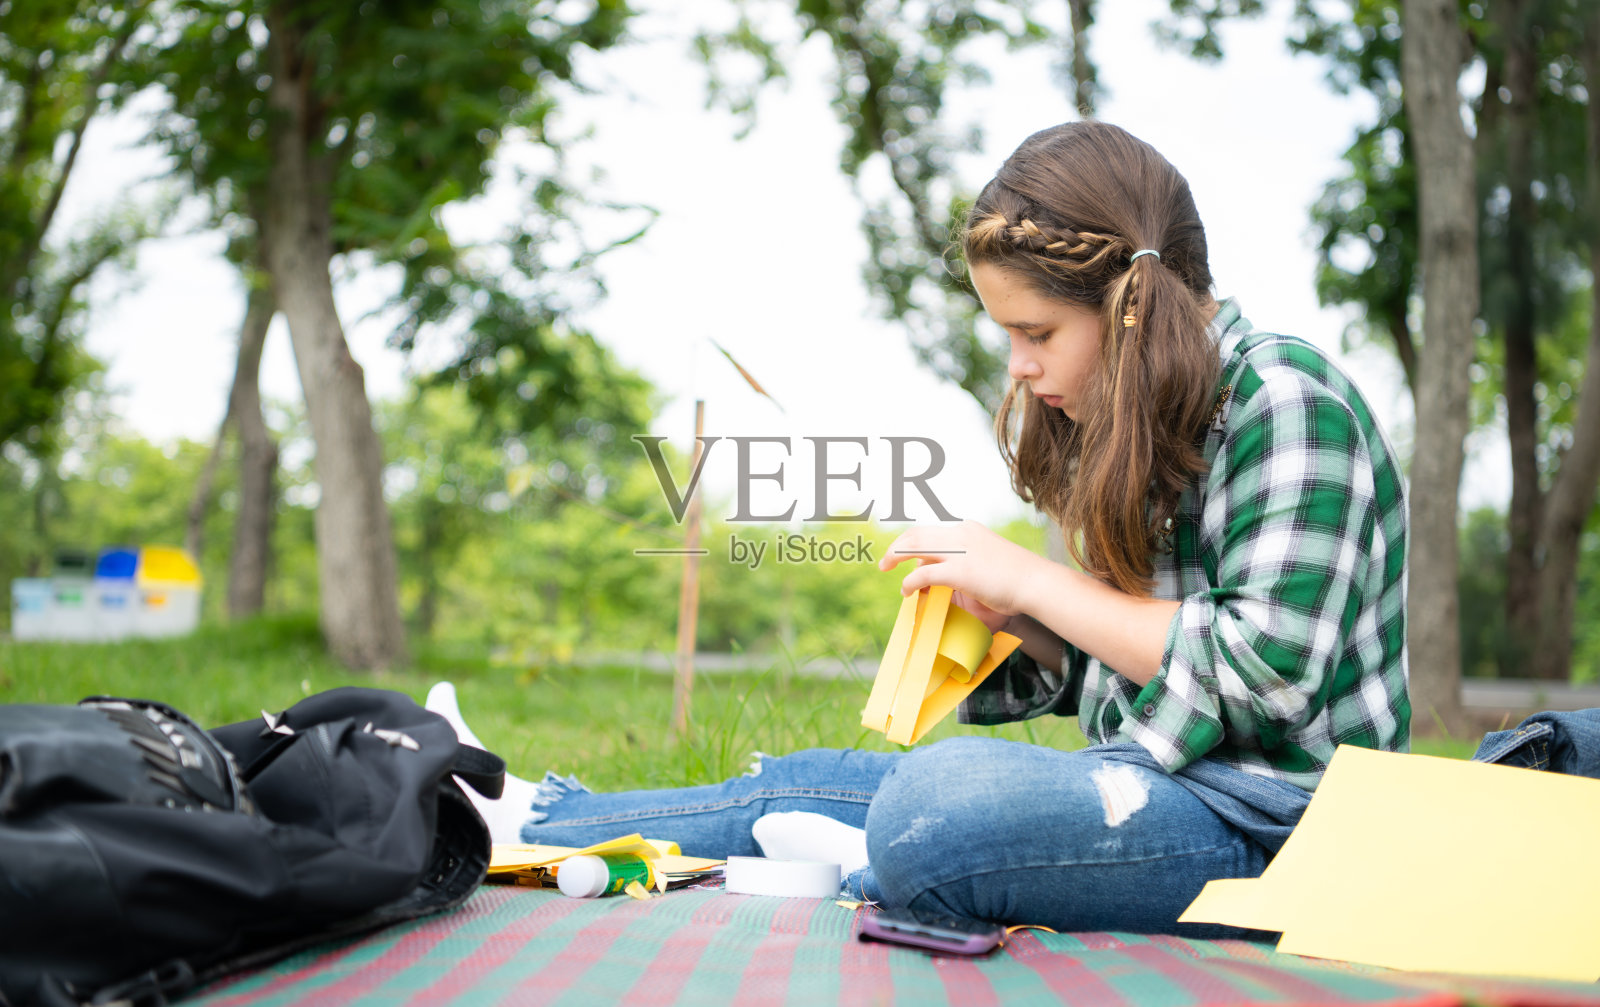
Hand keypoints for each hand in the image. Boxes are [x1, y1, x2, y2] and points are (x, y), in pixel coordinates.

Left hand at [878, 520, 1047, 626]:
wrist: (1037, 582)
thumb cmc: (1019, 577)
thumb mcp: (990, 560)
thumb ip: (968, 562)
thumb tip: (949, 576)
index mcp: (968, 530)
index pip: (931, 531)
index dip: (913, 542)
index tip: (904, 555)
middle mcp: (960, 534)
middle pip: (916, 533)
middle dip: (896, 546)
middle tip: (884, 561)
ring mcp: (959, 551)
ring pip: (913, 547)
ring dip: (894, 557)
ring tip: (885, 568)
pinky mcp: (959, 571)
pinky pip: (923, 573)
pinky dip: (910, 582)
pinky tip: (906, 591)